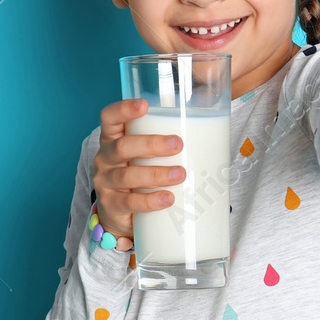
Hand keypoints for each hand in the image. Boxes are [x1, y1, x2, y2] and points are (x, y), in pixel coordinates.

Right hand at [93, 98, 186, 245]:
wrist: (122, 214)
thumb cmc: (140, 176)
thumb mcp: (144, 156)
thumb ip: (164, 144)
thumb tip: (214, 133)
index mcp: (113, 139)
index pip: (109, 117)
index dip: (123, 109)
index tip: (144, 105)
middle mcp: (105, 158)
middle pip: (122, 146)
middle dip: (151, 144)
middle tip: (177, 144)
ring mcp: (106, 183)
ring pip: (127, 175)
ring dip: (156, 174)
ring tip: (180, 174)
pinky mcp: (111, 205)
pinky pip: (129, 202)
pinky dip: (150, 201)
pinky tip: (167, 199)